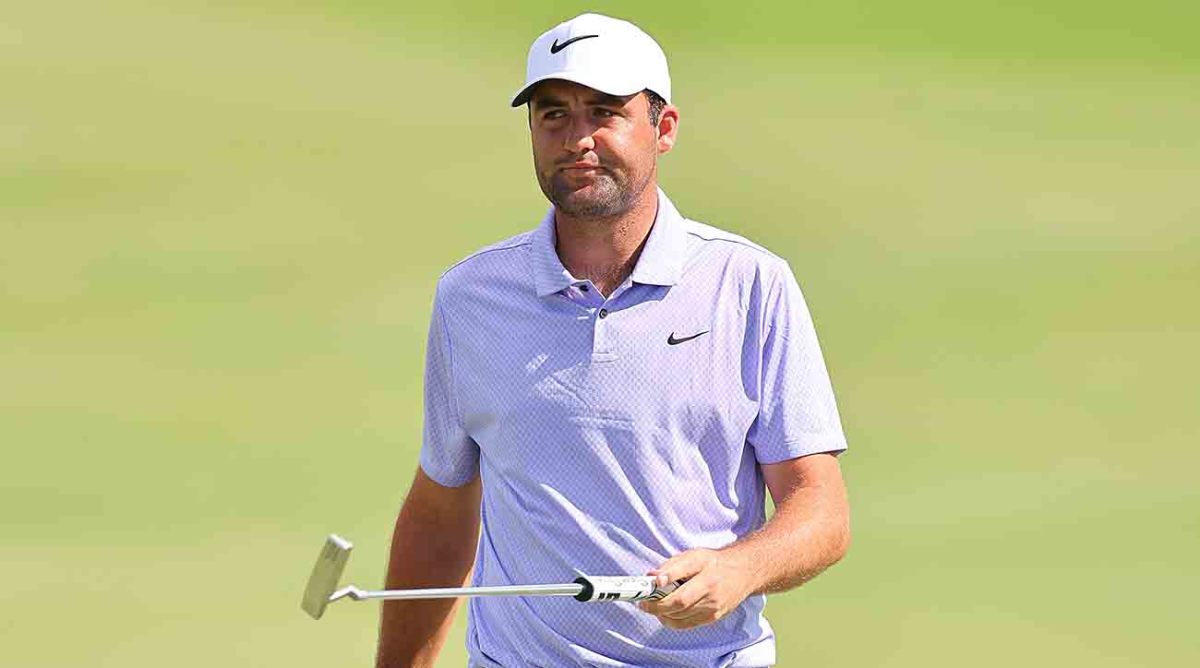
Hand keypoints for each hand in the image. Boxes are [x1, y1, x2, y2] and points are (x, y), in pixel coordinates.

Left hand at [637, 548, 755, 629]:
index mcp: (706, 577)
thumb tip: (652, 577)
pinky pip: (687, 624)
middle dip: (656, 607)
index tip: (643, 596)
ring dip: (662, 614)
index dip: (659, 598)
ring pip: (681, 619)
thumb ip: (672, 566)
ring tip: (654, 606)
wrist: (743, 572)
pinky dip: (672, 620)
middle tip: (643, 604)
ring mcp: (713, 609)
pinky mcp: (713, 618)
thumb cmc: (714, 562)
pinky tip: (666, 612)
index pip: (680, 594)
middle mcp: (711, 595)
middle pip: (679, 608)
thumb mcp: (693, 556)